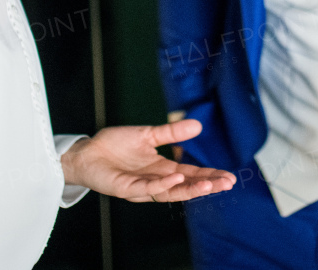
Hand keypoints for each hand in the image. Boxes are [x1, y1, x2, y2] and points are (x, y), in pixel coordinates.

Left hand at [60, 119, 235, 201]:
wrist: (87, 151)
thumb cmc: (115, 146)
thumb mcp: (148, 135)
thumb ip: (171, 133)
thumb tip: (198, 125)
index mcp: (162, 169)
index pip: (190, 175)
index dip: (209, 176)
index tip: (229, 177)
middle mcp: (155, 181)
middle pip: (186, 187)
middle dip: (207, 186)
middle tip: (227, 184)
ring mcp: (142, 187)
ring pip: (170, 192)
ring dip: (190, 189)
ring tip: (209, 184)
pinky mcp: (126, 188)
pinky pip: (147, 188)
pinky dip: (163, 184)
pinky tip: (177, 178)